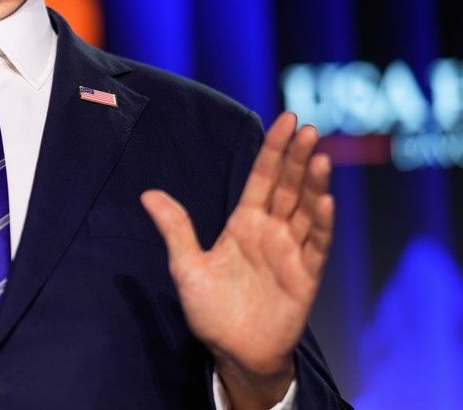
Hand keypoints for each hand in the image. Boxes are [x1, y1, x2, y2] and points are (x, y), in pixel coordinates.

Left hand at [140, 113, 332, 408]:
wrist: (233, 352)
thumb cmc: (210, 310)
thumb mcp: (186, 266)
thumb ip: (176, 229)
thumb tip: (148, 194)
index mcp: (244, 222)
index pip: (262, 177)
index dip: (274, 150)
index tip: (286, 120)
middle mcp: (271, 231)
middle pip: (288, 187)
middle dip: (298, 158)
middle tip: (307, 128)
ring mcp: (290, 252)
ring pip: (306, 210)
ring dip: (314, 184)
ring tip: (320, 157)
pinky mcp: (305, 277)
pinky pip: (316, 245)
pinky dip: (321, 223)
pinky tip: (325, 201)